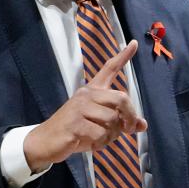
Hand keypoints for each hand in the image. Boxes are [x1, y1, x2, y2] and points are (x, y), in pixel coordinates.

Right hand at [23, 40, 146, 171]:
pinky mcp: (75, 123)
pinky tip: (91, 144)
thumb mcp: (99, 125)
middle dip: (130, 116)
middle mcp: (87, 95)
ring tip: (100, 139)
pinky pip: (100, 134)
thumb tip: (142, 125)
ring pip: (112, 120)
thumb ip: (119, 122)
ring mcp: (79, 108)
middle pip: (121, 98)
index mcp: (92, 91)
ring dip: (112, 135)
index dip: (123, 56)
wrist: (46, 141)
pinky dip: (100, 143)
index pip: (109, 68)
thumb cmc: (75, 131)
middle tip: (129, 129)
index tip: (135, 43)